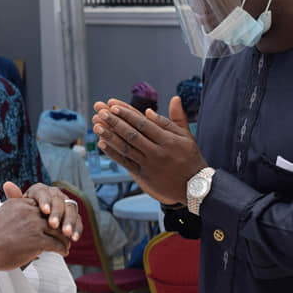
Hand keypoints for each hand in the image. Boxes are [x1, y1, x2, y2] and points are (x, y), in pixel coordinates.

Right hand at [0, 189, 71, 270]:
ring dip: (64, 238)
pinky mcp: (37, 240)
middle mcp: (28, 211)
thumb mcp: (2, 214)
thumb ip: (15, 211)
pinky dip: (62, 249)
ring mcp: (34, 225)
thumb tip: (25, 215)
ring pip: (57, 230)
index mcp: (19, 203)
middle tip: (65, 233)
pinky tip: (63, 252)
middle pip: (52, 216)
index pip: (42, 205)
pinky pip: (56, 243)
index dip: (50, 214)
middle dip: (60, 226)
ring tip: (66, 244)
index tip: (54, 222)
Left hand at [8, 182, 81, 240]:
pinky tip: (74, 238)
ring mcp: (65, 204)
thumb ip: (15, 198)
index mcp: (39, 190)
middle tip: (53, 225)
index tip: (44, 211)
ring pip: (71, 209)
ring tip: (66, 234)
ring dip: (69, 221)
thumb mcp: (18, 209)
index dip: (45, 201)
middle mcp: (54, 194)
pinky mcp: (73, 216)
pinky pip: (78, 220)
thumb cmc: (21, 219)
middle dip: (57, 213)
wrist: (30, 229)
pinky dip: (77, 229)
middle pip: (59, 200)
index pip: (43, 192)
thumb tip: (7, 184)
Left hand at [91, 96, 206, 204]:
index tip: (113, 105)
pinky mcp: (143, 175)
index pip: (143, 124)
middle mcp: (157, 152)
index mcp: (168, 140)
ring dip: (110, 136)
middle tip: (100, 111)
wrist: (195, 186)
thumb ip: (173, 119)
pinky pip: (126, 163)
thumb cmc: (190, 158)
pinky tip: (103, 144)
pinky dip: (113, 154)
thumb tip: (152, 108)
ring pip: (126, 148)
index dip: (127, 114)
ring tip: (97, 126)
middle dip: (114, 122)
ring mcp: (149, 165)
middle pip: (132, 135)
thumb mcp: (187, 136)